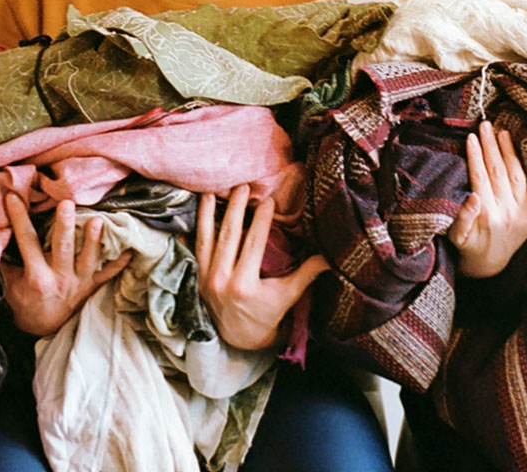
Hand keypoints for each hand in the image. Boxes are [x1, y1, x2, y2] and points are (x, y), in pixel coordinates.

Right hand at [0, 192, 131, 335]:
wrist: (43, 329)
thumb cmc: (25, 303)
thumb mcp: (10, 285)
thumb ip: (8, 261)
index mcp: (36, 276)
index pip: (26, 241)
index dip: (19, 218)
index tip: (14, 197)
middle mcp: (59, 277)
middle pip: (63, 248)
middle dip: (64, 225)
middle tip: (66, 204)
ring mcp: (79, 282)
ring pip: (89, 259)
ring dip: (94, 240)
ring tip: (98, 220)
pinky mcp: (92, 286)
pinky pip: (108, 274)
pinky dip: (120, 263)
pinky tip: (131, 249)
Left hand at [196, 184, 328, 350]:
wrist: (239, 339)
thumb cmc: (268, 316)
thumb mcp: (289, 296)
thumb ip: (307, 274)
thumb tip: (332, 255)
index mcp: (245, 285)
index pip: (253, 243)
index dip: (261, 219)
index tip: (268, 200)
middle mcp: (221, 280)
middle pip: (228, 236)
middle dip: (235, 208)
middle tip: (243, 187)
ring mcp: (205, 279)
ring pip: (206, 239)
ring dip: (208, 214)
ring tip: (210, 192)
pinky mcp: (197, 278)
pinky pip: (195, 249)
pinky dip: (195, 231)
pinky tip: (194, 214)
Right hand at [449, 121, 526, 278]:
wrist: (489, 268)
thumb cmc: (468, 248)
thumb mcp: (458, 236)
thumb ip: (463, 218)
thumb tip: (473, 196)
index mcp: (487, 215)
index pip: (480, 177)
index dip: (475, 155)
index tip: (470, 137)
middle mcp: (507, 212)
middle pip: (498, 171)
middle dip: (490, 146)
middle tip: (485, 125)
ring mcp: (523, 213)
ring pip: (516, 176)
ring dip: (509, 152)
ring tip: (501, 133)